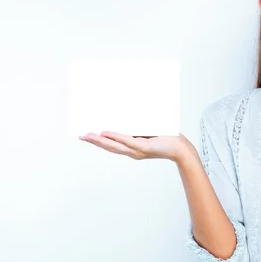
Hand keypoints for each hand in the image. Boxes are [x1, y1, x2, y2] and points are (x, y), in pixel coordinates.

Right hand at [78, 132, 193, 162]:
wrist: (180, 148)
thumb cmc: (166, 138)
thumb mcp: (148, 130)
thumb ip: (136, 125)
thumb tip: (126, 109)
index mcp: (132, 148)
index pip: (112, 145)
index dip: (98, 141)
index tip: (86, 136)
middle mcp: (132, 152)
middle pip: (109, 147)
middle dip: (93, 141)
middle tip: (80, 135)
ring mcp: (137, 150)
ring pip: (114, 146)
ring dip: (99, 140)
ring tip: (87, 135)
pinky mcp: (144, 147)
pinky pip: (127, 141)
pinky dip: (116, 137)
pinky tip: (105, 133)